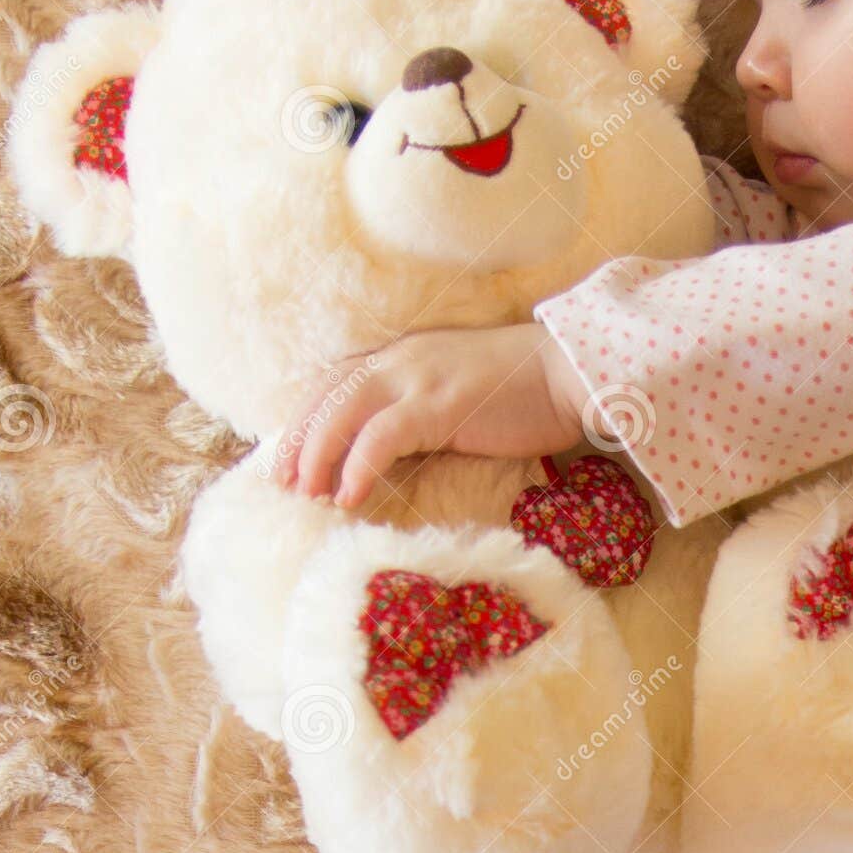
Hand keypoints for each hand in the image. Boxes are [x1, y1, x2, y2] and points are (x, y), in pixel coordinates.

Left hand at [270, 323, 594, 509]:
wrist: (569, 373)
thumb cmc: (524, 391)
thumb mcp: (457, 390)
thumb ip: (422, 408)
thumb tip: (393, 453)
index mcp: (404, 355)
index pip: (334, 381)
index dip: (306, 418)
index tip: (291, 458)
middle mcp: (401, 359)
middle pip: (326, 395)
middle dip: (299, 441)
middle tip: (283, 484)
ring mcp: (418, 378)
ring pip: (342, 413)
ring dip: (317, 457)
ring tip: (307, 495)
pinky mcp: (439, 405)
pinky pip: (381, 437)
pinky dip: (358, 468)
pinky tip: (349, 497)